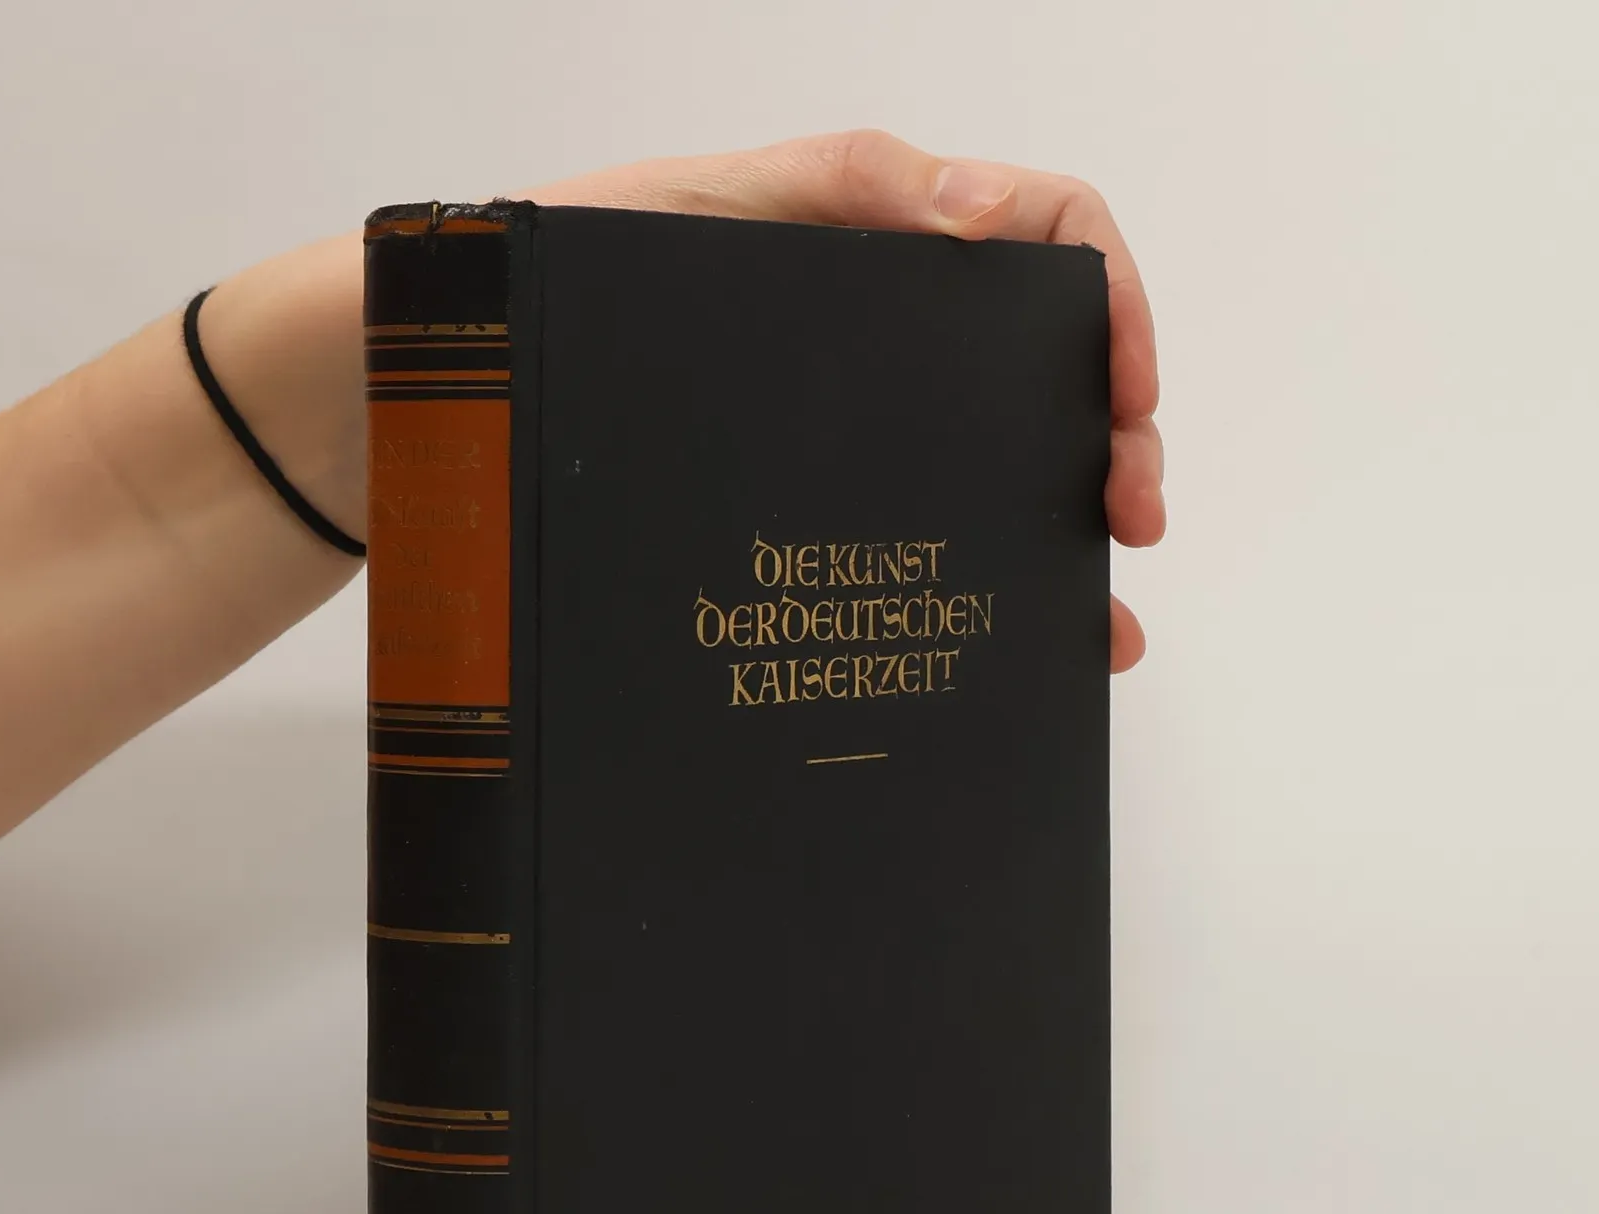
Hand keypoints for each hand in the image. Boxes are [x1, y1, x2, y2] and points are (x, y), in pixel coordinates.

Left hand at [529, 130, 1163, 671]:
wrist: (467, 383)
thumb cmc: (572, 278)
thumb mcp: (701, 208)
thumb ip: (841, 183)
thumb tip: (983, 210)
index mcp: (885, 244)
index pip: (1048, 238)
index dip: (1115, 302)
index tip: (1129, 389)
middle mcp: (890, 343)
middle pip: (1049, 373)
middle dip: (1116, 438)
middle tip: (1130, 516)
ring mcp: (859, 434)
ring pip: (1001, 474)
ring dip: (1069, 536)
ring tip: (1100, 620)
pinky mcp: (815, 512)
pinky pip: (921, 548)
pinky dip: (989, 596)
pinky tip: (1027, 647)